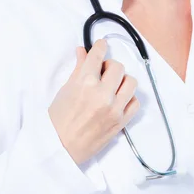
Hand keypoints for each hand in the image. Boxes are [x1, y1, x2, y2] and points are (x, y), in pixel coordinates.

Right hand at [48, 39, 140, 165]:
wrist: (59, 148)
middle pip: (118, 67)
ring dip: (122, 81)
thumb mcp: (65, 90)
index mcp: (85, 83)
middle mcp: (102, 94)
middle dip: (110, 67)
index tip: (102, 45)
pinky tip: (119, 100)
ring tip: (113, 86)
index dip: (100, 47)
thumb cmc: (58, 120)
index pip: (98, 56)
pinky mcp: (121, 121)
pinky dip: (128, 98)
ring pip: (131, 82)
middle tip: (103, 72)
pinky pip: (135, 102)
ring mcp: (114, 108)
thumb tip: (83, 51)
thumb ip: (78, 69)